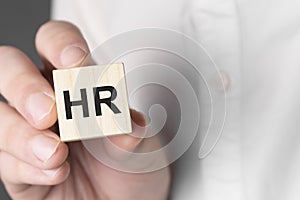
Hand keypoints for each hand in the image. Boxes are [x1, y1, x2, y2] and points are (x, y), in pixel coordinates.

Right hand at [0, 21, 169, 199]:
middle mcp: (47, 101)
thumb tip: (126, 123)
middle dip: (25, 85)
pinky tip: (56, 171)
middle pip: (10, 68)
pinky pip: (5, 161)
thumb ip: (130, 129)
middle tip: (52, 111)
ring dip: (22, 133)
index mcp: (75, 81)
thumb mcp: (139, 143)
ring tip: (57, 152)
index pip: (54, 43)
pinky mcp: (19, 168)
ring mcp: (28, 133)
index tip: (76, 61)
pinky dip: (28, 165)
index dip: (59, 43)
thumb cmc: (130, 163)